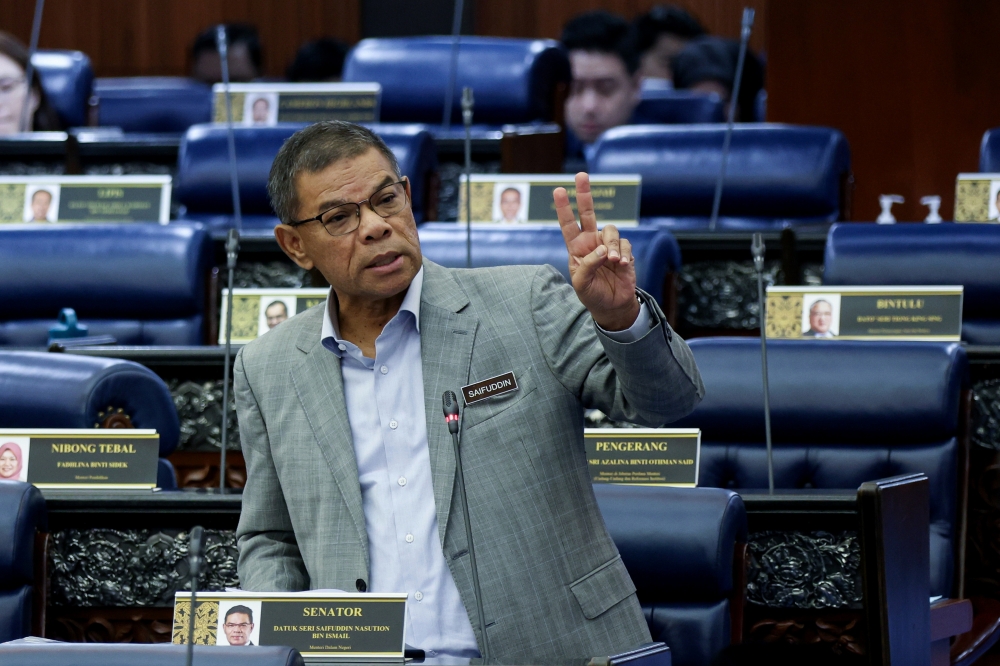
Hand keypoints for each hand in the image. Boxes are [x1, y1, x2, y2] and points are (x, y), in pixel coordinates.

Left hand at [554, 172, 639, 330]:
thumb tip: (602, 249)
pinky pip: (625, 244)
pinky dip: (623, 254)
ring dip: (612, 245)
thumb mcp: (581, 283)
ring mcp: (608, 245)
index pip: (567, 224)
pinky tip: (622, 266)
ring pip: (611, 231)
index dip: (563, 208)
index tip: (559, 190)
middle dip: (584, 193)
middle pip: (588, 212)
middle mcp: (591, 242)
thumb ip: (587, 264)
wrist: (612, 306)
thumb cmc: (592, 294)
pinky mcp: (623, 251)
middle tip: (581, 175)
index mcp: (576, 248)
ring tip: (613, 262)